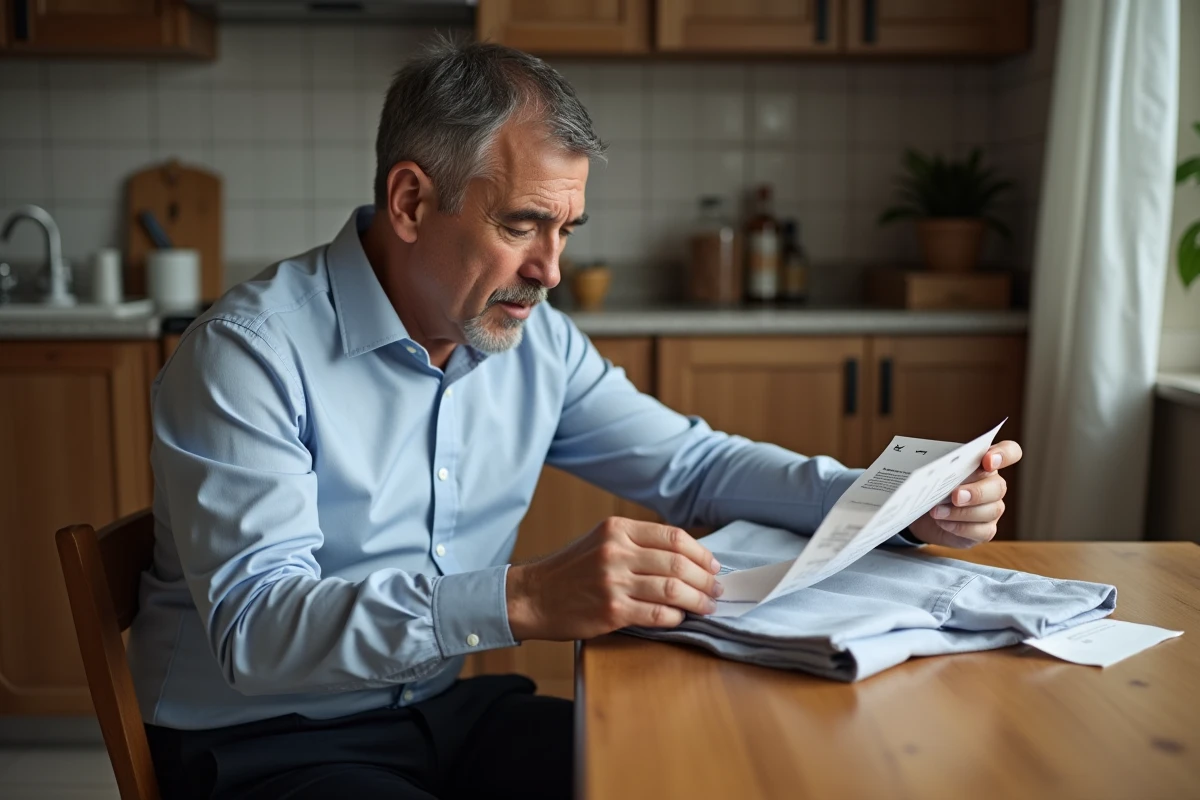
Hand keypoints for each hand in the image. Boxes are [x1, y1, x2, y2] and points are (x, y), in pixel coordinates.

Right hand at [505, 517, 723, 640]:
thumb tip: (686, 558)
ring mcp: (613, 582)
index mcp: (617, 529)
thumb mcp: (601, 542)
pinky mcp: (611, 611)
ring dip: (697, 600)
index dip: (701, 553)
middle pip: (678, 563)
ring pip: (672, 589)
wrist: (533, 597)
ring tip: (707, 606)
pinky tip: (679, 618)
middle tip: (717, 590)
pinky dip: (675, 617)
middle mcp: (616, 552)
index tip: (714, 565)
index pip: (673, 536)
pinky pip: (657, 615)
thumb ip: (638, 544)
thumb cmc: (570, 571)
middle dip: (705, 579)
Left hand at [907, 440, 1023, 547]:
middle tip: (955, 496)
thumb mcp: (936, 472)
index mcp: (985, 463)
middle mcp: (994, 485)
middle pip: (998, 487)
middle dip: (976, 492)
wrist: (924, 512)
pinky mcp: (986, 530)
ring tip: (937, 511)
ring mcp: (993, 508)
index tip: (987, 460)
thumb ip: (943, 466)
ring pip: (991, 511)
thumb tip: (938, 468)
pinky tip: (943, 523)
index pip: (1010, 452)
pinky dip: (960, 527)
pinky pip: (981, 531)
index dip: (1004, 454)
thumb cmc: (934, 485)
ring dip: (962, 512)